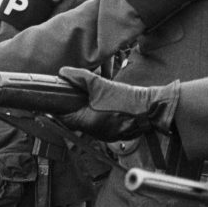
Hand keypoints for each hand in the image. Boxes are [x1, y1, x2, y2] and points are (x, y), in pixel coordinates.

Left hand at [55, 68, 179, 141]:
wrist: (151, 108)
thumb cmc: (127, 100)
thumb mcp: (102, 85)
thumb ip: (81, 78)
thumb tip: (64, 72)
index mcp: (89, 123)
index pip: (65, 118)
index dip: (59, 108)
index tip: (55, 98)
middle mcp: (96, 132)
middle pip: (76, 120)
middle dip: (72, 107)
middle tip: (70, 95)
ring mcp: (106, 134)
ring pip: (88, 121)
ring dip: (84, 110)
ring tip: (87, 98)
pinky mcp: (115, 132)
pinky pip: (100, 123)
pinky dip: (96, 113)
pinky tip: (101, 103)